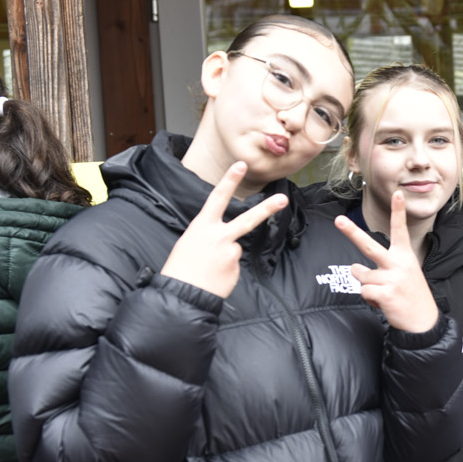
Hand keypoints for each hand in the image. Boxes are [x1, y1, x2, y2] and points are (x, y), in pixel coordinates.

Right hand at [161, 162, 286, 297]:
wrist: (181, 296)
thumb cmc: (179, 268)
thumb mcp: (188, 243)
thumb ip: (208, 235)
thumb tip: (224, 240)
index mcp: (202, 226)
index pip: (217, 198)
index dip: (229, 181)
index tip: (241, 165)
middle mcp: (219, 236)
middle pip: (248, 219)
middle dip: (267, 208)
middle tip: (283, 199)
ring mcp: (231, 253)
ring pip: (234, 248)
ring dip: (223, 257)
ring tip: (207, 269)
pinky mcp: (237, 268)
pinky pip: (233, 265)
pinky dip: (225, 271)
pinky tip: (214, 277)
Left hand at [335, 191, 438, 332]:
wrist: (423, 321)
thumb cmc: (410, 294)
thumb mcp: (404, 273)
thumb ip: (381, 266)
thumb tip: (353, 268)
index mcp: (405, 256)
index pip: (400, 230)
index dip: (398, 211)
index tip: (398, 193)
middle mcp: (398, 264)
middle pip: (369, 246)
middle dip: (352, 232)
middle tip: (338, 220)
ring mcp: (392, 278)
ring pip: (361, 275)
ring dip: (367, 285)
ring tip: (383, 292)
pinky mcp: (386, 294)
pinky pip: (364, 292)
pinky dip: (370, 299)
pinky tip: (383, 302)